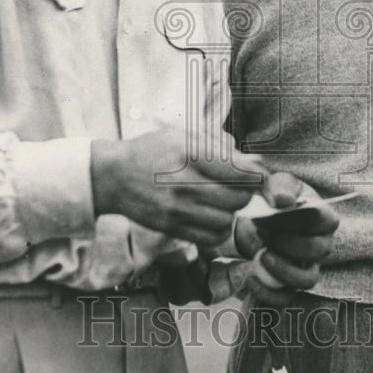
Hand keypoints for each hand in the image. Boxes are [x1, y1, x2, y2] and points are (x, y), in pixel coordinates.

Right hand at [91, 128, 262, 246]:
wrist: (114, 175)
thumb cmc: (153, 151)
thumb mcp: (184, 136)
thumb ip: (220, 148)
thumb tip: (256, 163)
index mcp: (191, 153)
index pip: (242, 172)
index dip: (257, 175)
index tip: (258, 175)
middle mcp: (186, 182)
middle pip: (239, 197)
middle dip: (244, 192)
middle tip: (236, 186)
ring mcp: (178, 207)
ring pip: (227, 219)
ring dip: (230, 212)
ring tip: (220, 201)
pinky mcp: (171, 226)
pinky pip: (211, 237)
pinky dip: (218, 229)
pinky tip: (211, 216)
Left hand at [234, 173, 341, 304]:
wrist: (259, 218)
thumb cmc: (274, 198)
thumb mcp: (276, 185)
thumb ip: (279, 188)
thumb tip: (283, 201)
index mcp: (323, 218)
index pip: (324, 221)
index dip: (298, 220)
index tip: (272, 214)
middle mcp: (321, 245)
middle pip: (316, 250)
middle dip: (287, 241)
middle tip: (261, 231)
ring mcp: (307, 267)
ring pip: (308, 280)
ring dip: (284, 270)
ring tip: (261, 255)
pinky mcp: (289, 284)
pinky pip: (286, 298)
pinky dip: (268, 293)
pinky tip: (251, 277)